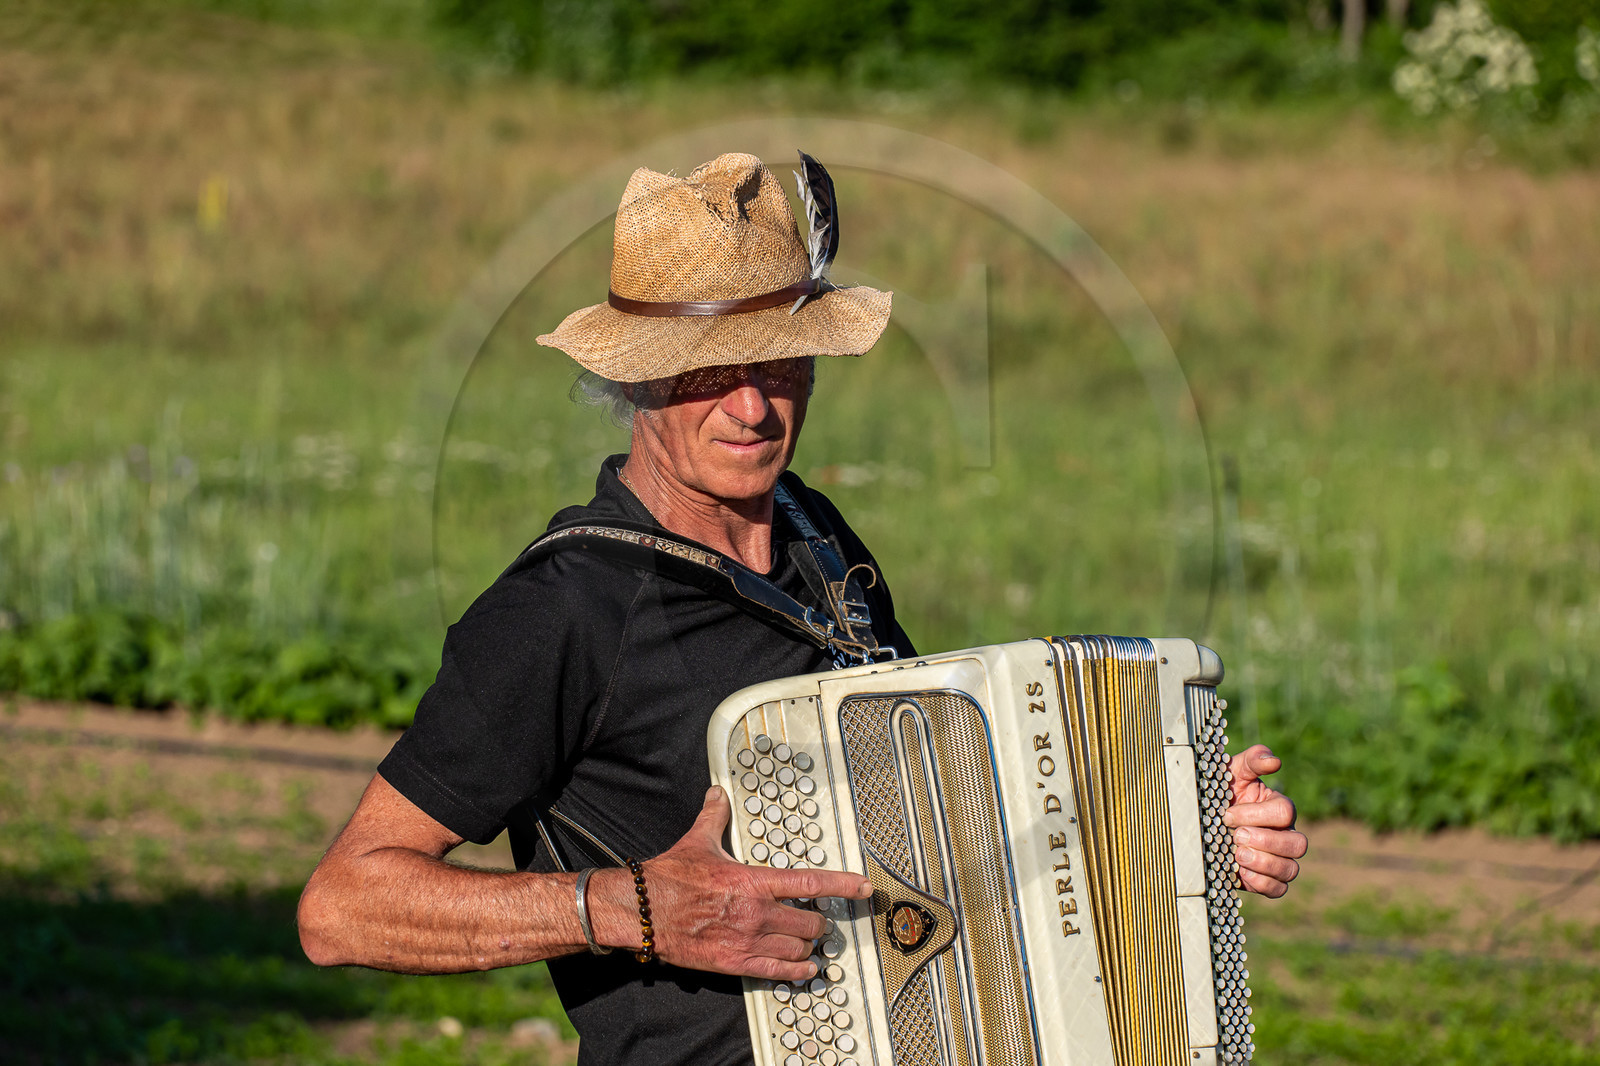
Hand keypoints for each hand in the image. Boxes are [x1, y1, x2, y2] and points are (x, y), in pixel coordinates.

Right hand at [611, 787, 873, 981]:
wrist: (643, 913)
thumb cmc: (669, 879)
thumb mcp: (696, 842)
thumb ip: (714, 817)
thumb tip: (717, 795)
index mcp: (753, 881)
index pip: (810, 881)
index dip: (842, 885)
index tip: (863, 887)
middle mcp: (757, 913)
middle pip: (811, 922)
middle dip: (818, 921)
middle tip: (818, 919)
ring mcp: (748, 941)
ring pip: (799, 947)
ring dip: (807, 945)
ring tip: (808, 941)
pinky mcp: (735, 963)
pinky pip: (778, 972)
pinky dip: (797, 972)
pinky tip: (805, 970)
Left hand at [1221, 744, 1306, 898]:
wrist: (1206, 823)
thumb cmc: (1223, 794)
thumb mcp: (1233, 773)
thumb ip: (1253, 761)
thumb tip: (1274, 761)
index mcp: (1279, 808)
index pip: (1285, 812)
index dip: (1256, 814)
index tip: (1228, 815)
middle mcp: (1285, 835)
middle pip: (1299, 844)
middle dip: (1267, 841)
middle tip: (1236, 837)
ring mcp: (1280, 859)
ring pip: (1291, 869)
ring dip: (1264, 864)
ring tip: (1238, 855)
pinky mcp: (1268, 880)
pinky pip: (1279, 889)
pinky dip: (1261, 883)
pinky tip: (1240, 873)